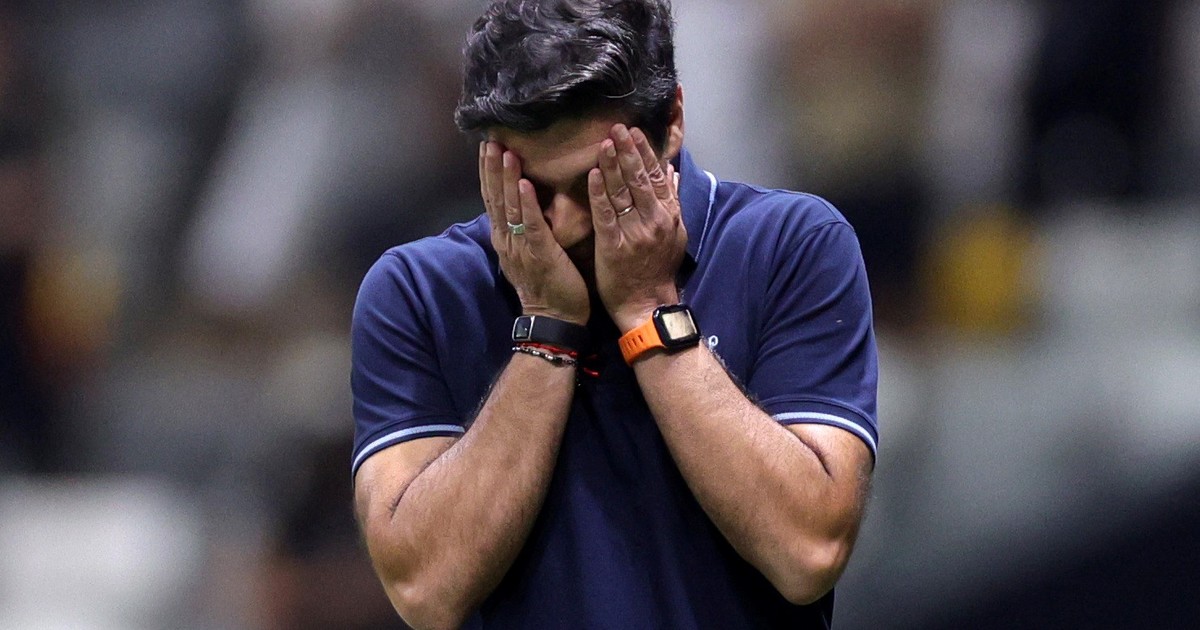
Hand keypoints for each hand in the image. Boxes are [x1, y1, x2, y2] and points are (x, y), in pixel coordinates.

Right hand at [480, 141, 589, 324]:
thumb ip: (524, 231)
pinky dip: (525, 203)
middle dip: (492, 168)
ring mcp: (521, 247)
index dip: (488, 173)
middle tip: (490, 140)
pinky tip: (524, 184)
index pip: (492, 199)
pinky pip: (530, 225)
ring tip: (504, 152)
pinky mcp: (540, 254)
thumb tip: (523, 207)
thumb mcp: (528, 254)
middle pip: (495, 197)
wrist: (552, 320)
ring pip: (509, 206)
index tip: (487, 147)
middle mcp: (507, 240)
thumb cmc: (547, 287)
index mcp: (505, 239)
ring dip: (506, 178)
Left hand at [588, 124, 686, 331]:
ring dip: (612, 165)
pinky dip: (599, 192)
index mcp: (668, 216)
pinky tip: (592, 174)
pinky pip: (605, 213)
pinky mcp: (613, 245)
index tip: (635, 132)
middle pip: (640, 178)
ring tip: (604, 143)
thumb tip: (672, 171)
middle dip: (628, 150)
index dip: (646, 152)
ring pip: (622, 191)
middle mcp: (654, 220)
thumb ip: (672, 201)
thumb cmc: (657, 269)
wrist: (647, 303)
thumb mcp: (675, 234)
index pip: (657, 176)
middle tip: (618, 127)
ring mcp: (634, 232)